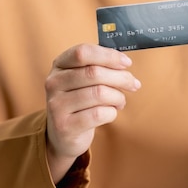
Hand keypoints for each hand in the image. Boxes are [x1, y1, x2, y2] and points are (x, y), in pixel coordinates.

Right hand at [45, 44, 140, 181]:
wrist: (62, 135)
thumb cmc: (79, 101)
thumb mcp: (83, 79)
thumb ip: (100, 67)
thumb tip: (126, 64)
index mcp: (59, 65)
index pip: (83, 52)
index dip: (109, 56)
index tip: (127, 63)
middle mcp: (54, 83)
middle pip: (94, 73)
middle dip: (121, 78)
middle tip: (133, 84)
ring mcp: (57, 105)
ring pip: (99, 93)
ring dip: (118, 97)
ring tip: (120, 101)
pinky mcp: (65, 126)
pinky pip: (99, 114)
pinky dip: (112, 112)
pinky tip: (111, 113)